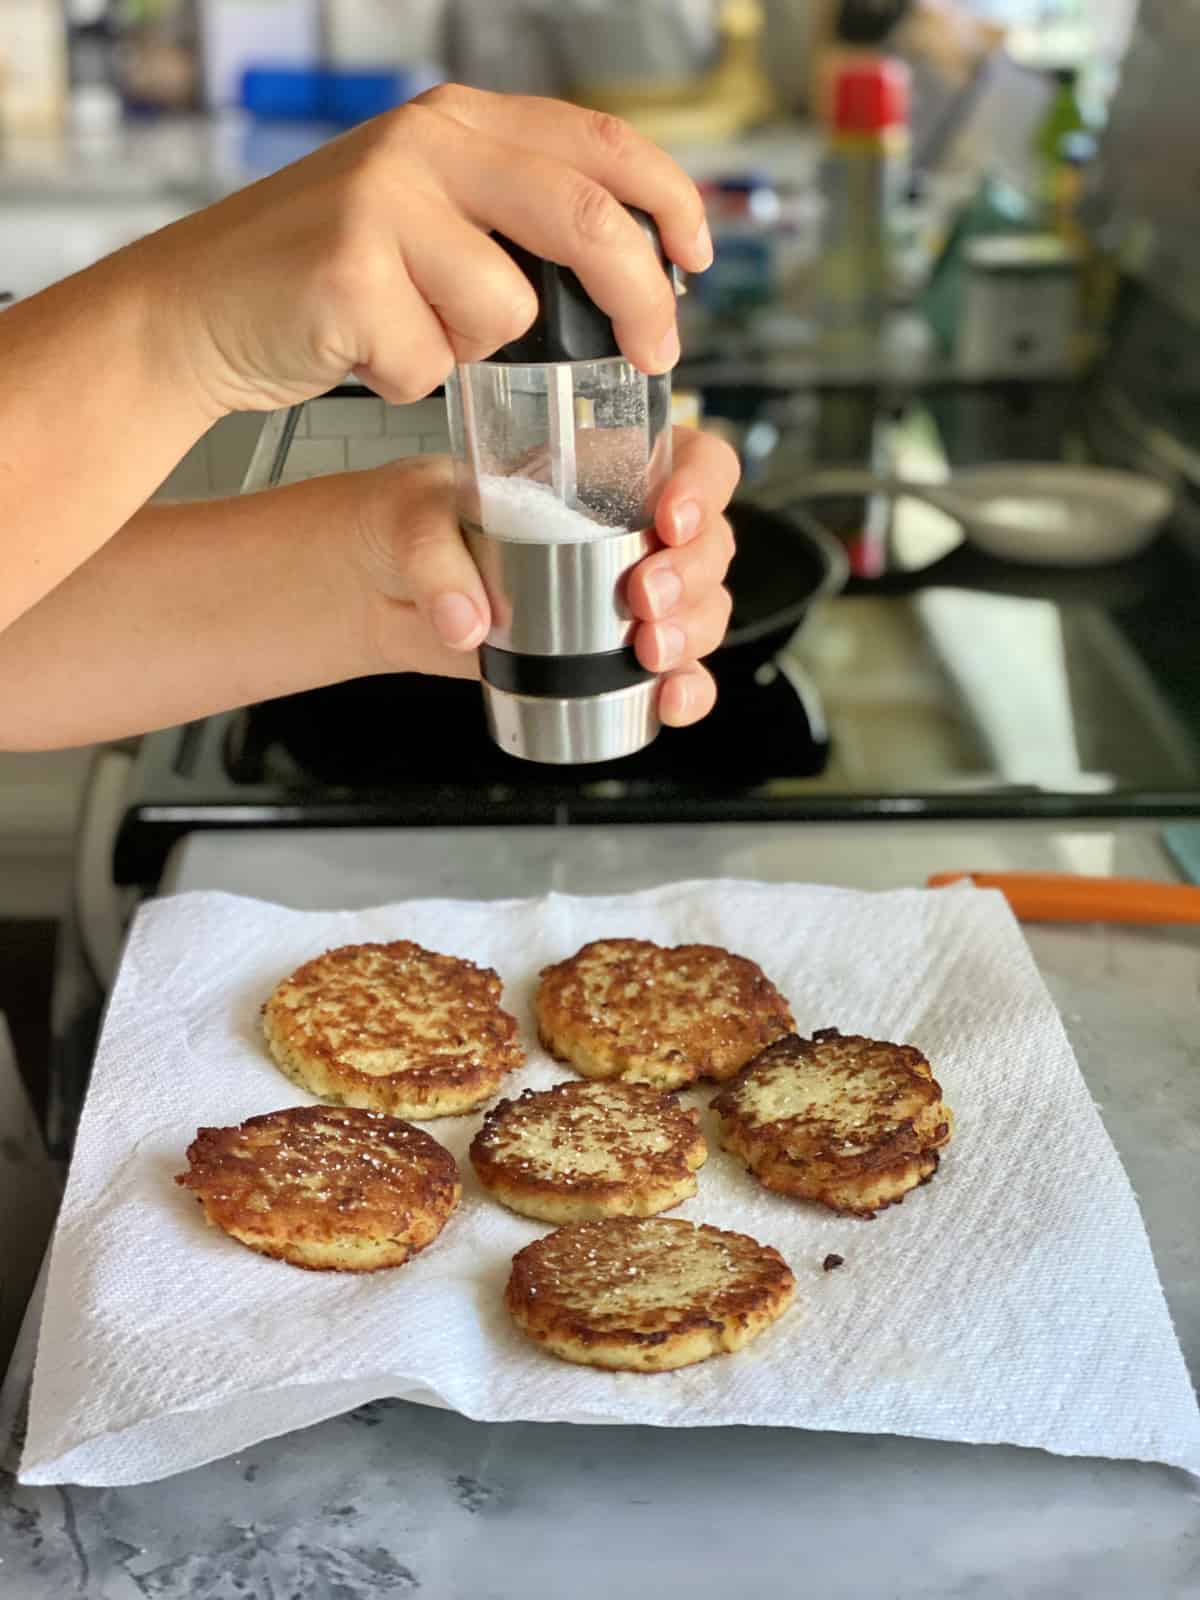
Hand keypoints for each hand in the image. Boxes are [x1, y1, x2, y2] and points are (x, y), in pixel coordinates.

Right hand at [143, 85, 711, 417]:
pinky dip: (408, 380)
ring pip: (505, 310)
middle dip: (641, 297)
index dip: (669, 202)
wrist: (197, 310)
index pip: (600, 144)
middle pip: (585, 218)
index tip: (699, 259)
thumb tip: (624, 264)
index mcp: (456, 121)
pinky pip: (433, 361)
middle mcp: (425, 143)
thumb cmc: (321, 279)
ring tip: (406, 334)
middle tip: (657, 353)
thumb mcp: (422, 212)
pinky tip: (358, 352)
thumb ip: (508, 213)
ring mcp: (383, 201)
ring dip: (471, 352)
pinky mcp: (348, 271)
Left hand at [353, 427, 738, 726]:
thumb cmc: (407, 524)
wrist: (382, 591)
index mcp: (598, 470)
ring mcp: (625, 595)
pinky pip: (675, 673)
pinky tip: (669, 702)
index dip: (701, 484)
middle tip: (643, 598)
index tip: (671, 519)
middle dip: (690, 574)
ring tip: (648, 652)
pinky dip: (686, 690)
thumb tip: (468, 621)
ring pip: (701, 608)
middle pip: (709, 543)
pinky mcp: (611, 655)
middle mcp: (627, 530)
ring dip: (692, 632)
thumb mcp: (409, 518)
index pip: (689, 459)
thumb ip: (434, 559)